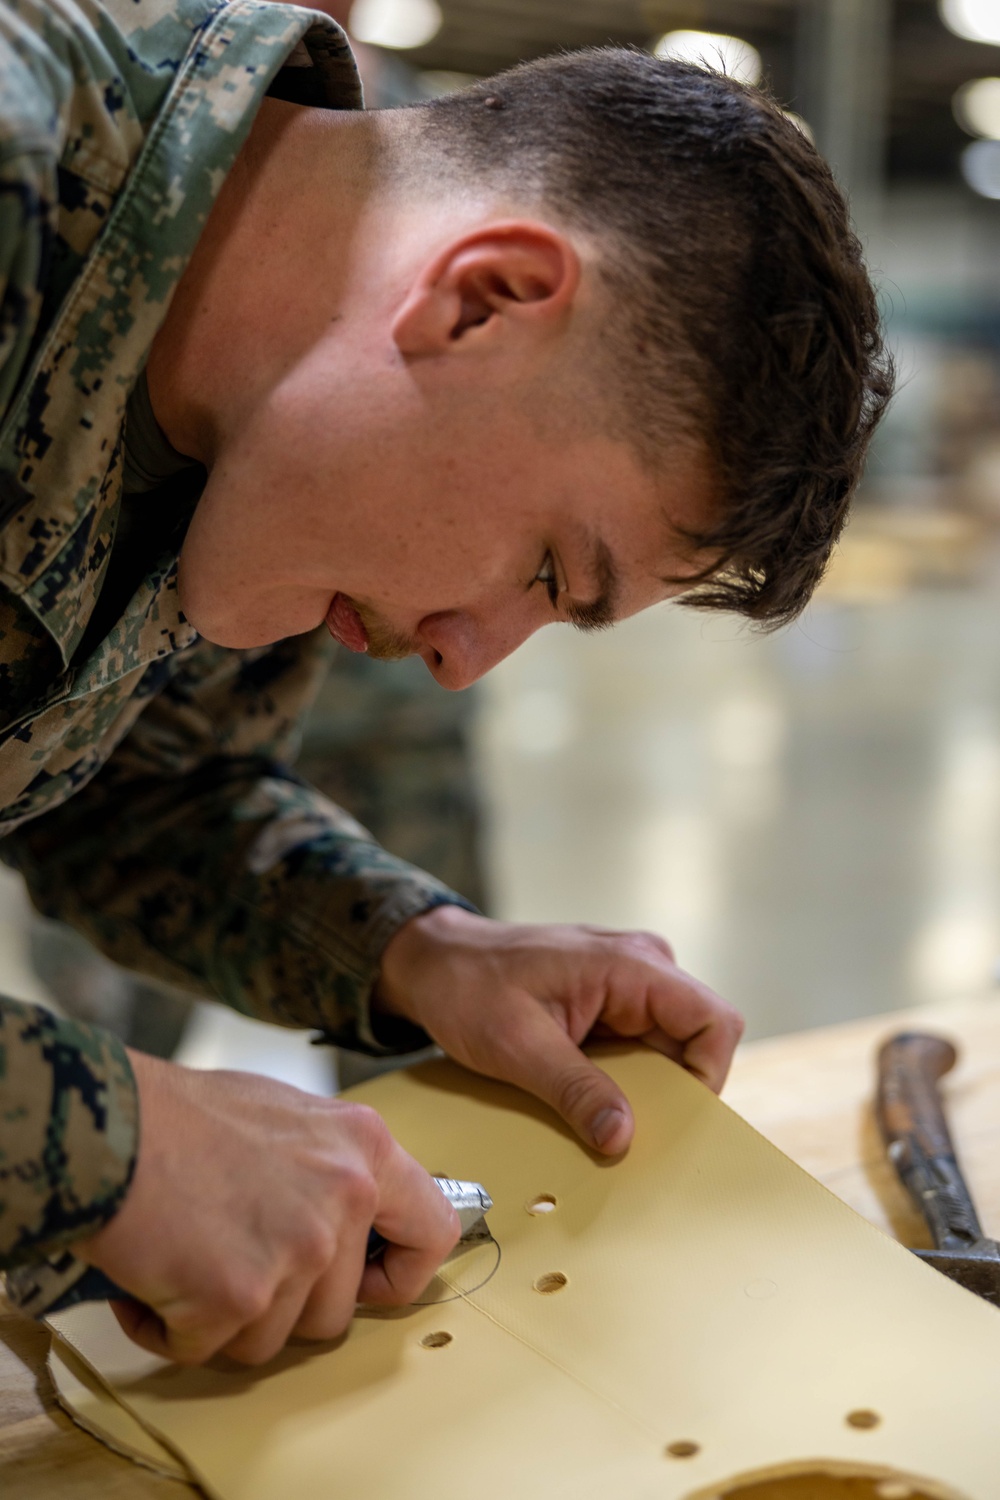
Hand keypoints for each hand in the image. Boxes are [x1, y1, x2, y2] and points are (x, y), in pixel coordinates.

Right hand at [75, 1053, 458, 1365]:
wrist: (108, 1123)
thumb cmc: (183, 1115)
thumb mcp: (287, 1115)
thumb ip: (330, 1166)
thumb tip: (346, 1218)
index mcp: (364, 1148)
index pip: (433, 1232)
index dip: (398, 1274)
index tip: (361, 1282)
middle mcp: (345, 1198)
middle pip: (334, 1310)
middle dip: (280, 1305)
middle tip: (230, 1262)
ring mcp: (298, 1250)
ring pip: (272, 1339)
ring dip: (225, 1319)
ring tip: (186, 1261)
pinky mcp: (241, 1295)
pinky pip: (209, 1349)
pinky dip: (172, 1329)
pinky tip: (151, 1280)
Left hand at [376, 907, 743, 1155]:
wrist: (433, 962)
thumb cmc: (468, 986)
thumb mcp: (517, 1045)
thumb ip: (574, 1089)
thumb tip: (623, 1138)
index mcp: (631, 964)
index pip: (715, 1021)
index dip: (708, 1075)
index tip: (669, 1119)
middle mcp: (643, 967)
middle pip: (696, 1042)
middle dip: (674, 1094)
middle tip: (633, 1137)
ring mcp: (629, 985)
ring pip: (670, 1050)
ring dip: (647, 1091)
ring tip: (605, 1125)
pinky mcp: (612, 1003)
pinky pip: (641, 1049)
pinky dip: (625, 1082)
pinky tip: (593, 1108)